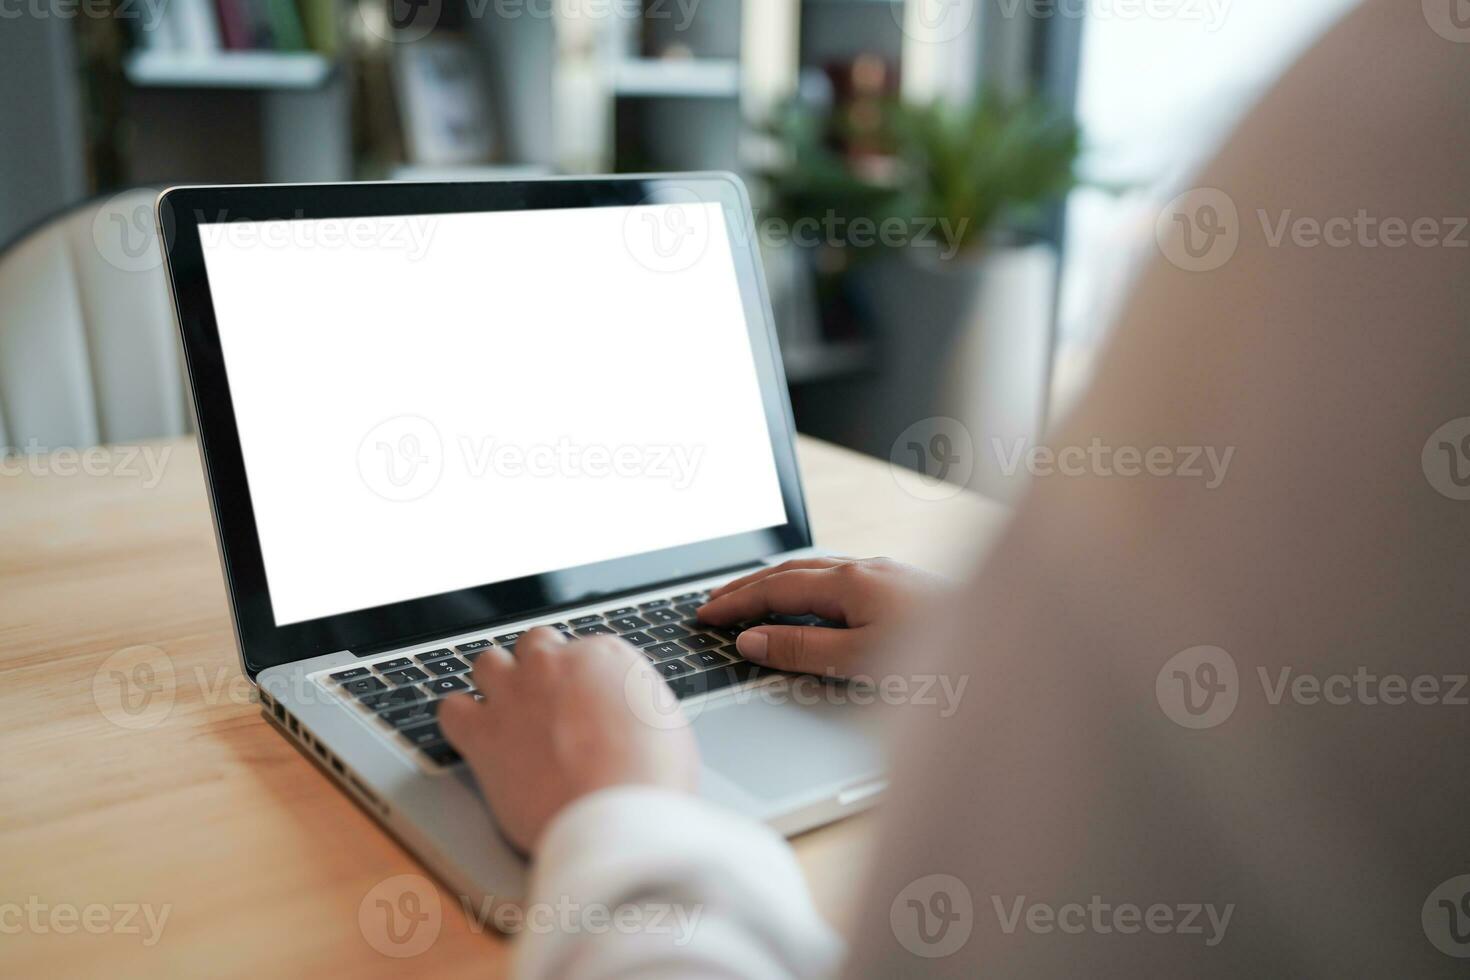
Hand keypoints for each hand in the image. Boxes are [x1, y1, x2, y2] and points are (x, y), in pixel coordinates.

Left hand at [439, 628, 698, 853]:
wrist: (617, 817)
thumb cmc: (651, 779)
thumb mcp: (665, 724)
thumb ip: (633, 704)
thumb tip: (624, 714)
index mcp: (604, 655)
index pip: (582, 650)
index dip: (581, 680)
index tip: (583, 704)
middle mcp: (554, 663)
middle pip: (535, 645)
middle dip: (538, 670)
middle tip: (548, 705)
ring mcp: (514, 693)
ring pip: (488, 662)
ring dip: (496, 684)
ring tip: (508, 716)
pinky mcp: (482, 733)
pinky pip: (451, 709)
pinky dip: (460, 720)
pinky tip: (476, 738)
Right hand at [696, 557, 946, 677]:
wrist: (1005, 656)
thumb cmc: (938, 662)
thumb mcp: (859, 662)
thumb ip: (802, 650)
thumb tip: (752, 638)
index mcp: (851, 582)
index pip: (775, 588)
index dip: (735, 602)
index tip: (703, 615)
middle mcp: (867, 569)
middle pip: (792, 572)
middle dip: (748, 586)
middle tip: (712, 603)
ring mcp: (887, 575)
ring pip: (818, 573)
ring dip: (778, 584)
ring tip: (750, 600)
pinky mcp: (903, 588)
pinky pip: (840, 579)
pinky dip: (808, 589)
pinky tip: (812, 604)